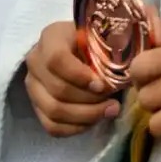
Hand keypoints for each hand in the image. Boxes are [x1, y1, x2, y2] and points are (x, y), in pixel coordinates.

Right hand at [25, 21, 121, 137]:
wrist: (74, 45)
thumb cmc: (90, 38)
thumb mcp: (97, 34)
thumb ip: (108, 46)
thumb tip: (128, 71)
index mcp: (51, 37)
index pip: (57, 59)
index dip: (79, 76)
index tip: (102, 84)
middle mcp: (35, 61)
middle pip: (57, 90)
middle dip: (89, 101)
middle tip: (114, 102)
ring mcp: (33, 86)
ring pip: (54, 111)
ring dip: (85, 116)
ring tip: (109, 111)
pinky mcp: (36, 106)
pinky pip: (52, 126)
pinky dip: (75, 128)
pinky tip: (94, 121)